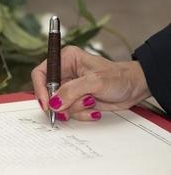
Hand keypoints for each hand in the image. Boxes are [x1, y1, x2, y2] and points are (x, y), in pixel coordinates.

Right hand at [31, 46, 150, 120]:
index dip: (40, 89)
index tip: (47, 104)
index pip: (41, 73)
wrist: (134, 88)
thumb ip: (72, 91)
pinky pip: (70, 112)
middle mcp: (65, 73)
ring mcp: (70, 88)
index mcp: (65, 60)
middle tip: (69, 110)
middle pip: (48, 93)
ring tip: (91, 101)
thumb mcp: (95, 81)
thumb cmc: (118, 77)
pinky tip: (94, 109)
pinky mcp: (76, 100)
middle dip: (60, 104)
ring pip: (59, 105)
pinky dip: (81, 114)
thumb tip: (54, 103)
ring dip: (75, 108)